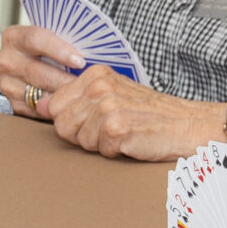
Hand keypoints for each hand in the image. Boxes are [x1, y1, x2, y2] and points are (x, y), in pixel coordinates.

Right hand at [0, 24, 83, 119]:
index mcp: (14, 37)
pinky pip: (37, 109)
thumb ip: (68, 40)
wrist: (34, 62)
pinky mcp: (13, 103)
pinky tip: (70, 104)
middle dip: (66, 79)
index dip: (59, 50)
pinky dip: (56, 108)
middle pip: (38, 72)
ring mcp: (7, 83)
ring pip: (39, 93)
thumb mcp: (56, 36)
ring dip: (64, 96)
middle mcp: (6, 60)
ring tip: (83, 95)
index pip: (35, 39)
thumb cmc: (52, 48)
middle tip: (89, 84)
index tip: (80, 61)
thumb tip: (93, 50)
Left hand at [46, 67, 224, 161]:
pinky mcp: (117, 127)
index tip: (93, 120)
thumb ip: (75, 99)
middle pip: (62, 125)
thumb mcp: (111, 96)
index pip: (53, 105)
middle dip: (82, 135)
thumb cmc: (150, 114)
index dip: (71, 121)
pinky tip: (132, 140)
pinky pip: (100, 151)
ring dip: (100, 145)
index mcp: (94, 75)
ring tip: (124, 133)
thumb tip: (38, 105)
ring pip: (79, 140)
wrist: (188, 124)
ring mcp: (108, 106)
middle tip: (111, 129)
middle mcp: (99, 86)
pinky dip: (115, 152)